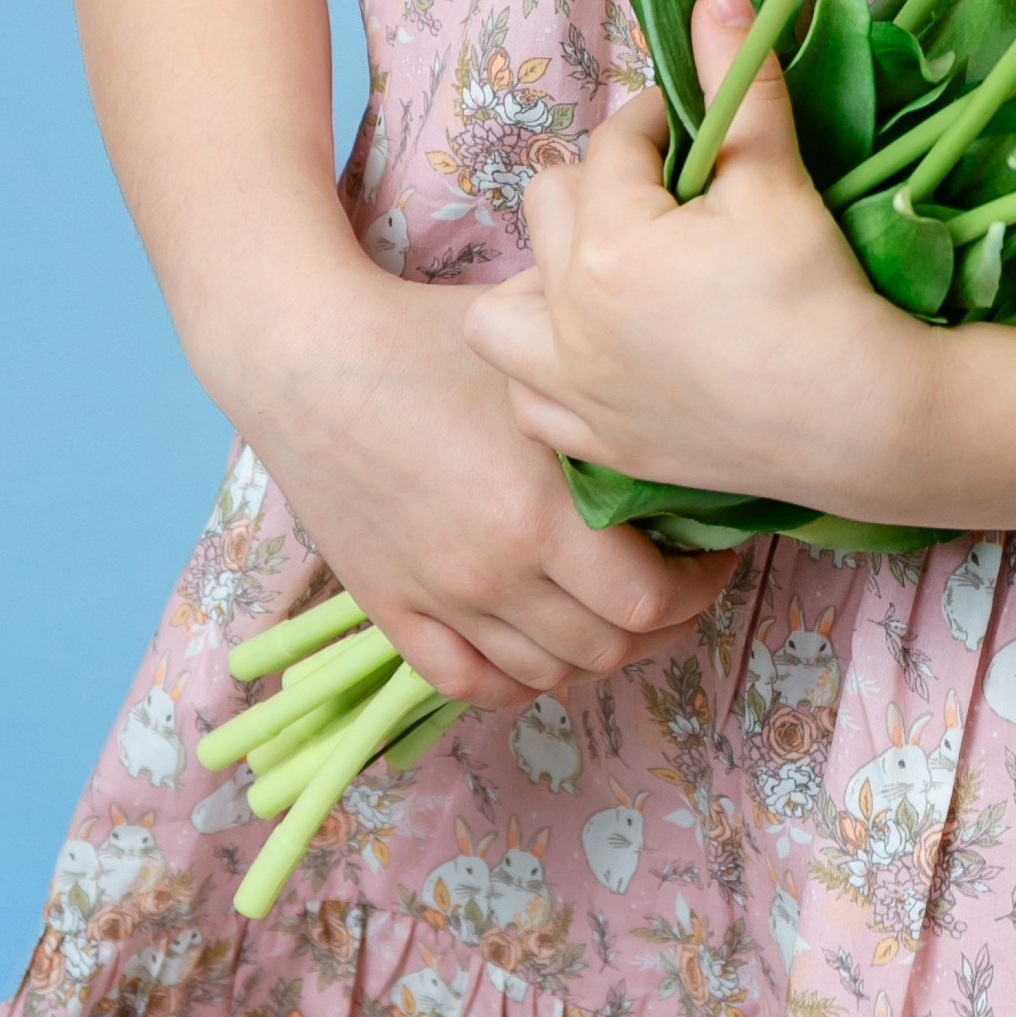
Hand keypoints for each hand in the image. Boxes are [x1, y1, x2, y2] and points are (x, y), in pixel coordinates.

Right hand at [236, 257, 729, 708]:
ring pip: (545, 675)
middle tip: (678, 586)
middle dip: (662, 625)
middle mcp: (494, 568)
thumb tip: (688, 369)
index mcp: (540, 506)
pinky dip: (518, 679)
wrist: (305, 356)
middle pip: (607, 650)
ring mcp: (440, 596)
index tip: (710, 556)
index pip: (649, 600)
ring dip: (595, 654)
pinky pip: (469, 684)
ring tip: (616, 612)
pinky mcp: (391, 608)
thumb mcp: (535, 336)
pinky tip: (542, 644)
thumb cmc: (425, 332)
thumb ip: (609, 362)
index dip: (697, 589)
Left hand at [464, 0, 927, 511]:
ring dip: (540, 279)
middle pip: (548, 207)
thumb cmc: (818, 292)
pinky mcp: (598, 445)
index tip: (699, 129)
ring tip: (605, 270)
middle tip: (667, 194)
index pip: (613, 144)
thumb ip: (738, 80)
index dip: (659, 121)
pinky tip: (599, 351)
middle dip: (600, 185)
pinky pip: (527, 401)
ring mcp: (576, 391)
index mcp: (609, 244)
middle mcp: (569, 319)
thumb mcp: (776, 175)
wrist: (860, 418)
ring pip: (500, 312)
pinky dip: (546, 372)